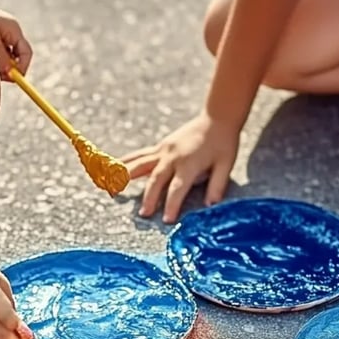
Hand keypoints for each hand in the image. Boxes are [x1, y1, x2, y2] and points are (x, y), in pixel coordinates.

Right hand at [123, 113, 238, 222]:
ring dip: (126, 177)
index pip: (178, 188)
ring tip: (113, 190)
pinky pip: (140, 155)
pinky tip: (113, 167)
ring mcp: (163, 150)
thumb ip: (217, 185)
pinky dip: (126, 161)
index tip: (168, 220)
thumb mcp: (226, 164)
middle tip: (144, 214)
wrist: (216, 117)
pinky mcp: (160, 146)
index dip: (172, 205)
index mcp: (189, 164)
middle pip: (156, 180)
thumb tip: (211, 206)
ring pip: (140, 164)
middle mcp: (172, 157)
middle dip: (149, 198)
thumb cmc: (223, 143)